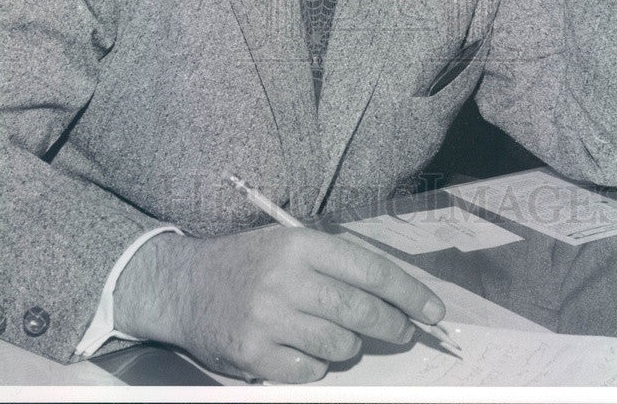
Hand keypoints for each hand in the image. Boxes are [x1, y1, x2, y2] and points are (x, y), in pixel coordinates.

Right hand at [114, 226, 444, 383]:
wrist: (183, 286)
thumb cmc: (246, 264)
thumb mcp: (287, 244)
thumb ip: (334, 264)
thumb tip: (392, 296)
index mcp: (300, 245)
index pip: (370, 270)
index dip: (408, 293)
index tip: (434, 311)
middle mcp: (286, 279)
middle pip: (362, 312)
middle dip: (393, 326)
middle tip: (403, 332)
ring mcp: (269, 319)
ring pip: (341, 347)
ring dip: (347, 347)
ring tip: (332, 334)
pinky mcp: (254, 355)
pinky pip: (311, 372)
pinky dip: (315, 366)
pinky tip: (300, 350)